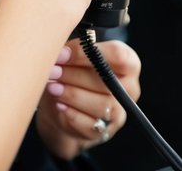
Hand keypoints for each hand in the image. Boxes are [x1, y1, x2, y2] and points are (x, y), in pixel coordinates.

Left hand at [34, 41, 140, 157]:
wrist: (61, 106)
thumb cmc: (72, 73)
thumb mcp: (72, 57)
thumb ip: (71, 51)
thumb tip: (62, 54)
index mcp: (127, 62)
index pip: (118, 55)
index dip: (88, 54)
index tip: (62, 55)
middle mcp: (129, 88)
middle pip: (108, 80)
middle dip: (75, 74)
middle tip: (52, 71)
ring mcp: (120, 112)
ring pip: (102, 105)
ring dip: (73, 95)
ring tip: (52, 87)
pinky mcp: (105, 131)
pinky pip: (92, 125)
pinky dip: (73, 114)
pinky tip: (59, 105)